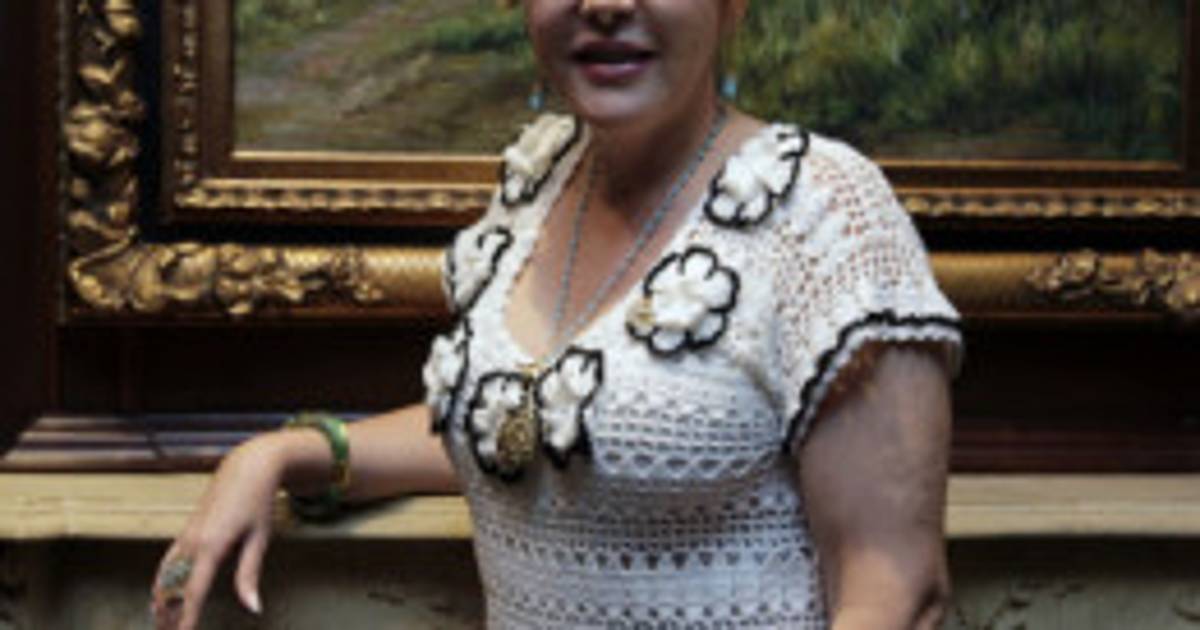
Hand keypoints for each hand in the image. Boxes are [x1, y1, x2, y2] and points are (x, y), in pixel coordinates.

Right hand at [151, 437, 285, 628]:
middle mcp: (192, 541)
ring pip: (165, 576)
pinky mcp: (186, 531)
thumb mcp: (259, 539)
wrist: (247, 467)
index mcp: (212, 545)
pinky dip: (161, 583)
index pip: (194, 592)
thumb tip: (253, 608)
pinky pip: (168, 562)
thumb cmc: (258, 503)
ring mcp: (186, 535)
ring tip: (161, 625)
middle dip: (169, 615)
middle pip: (173, 588)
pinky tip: (159, 597)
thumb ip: (249, 575)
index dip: (187, 618)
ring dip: (161, 602)